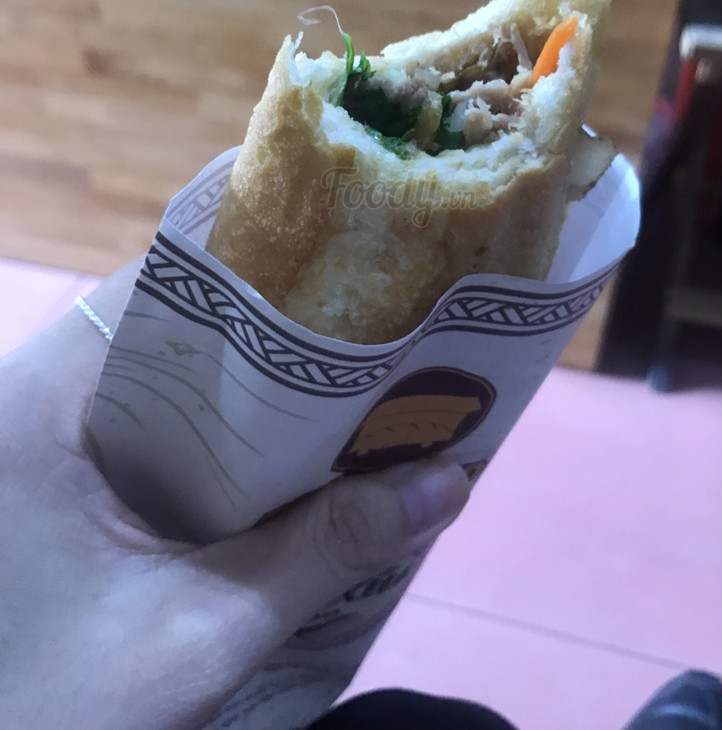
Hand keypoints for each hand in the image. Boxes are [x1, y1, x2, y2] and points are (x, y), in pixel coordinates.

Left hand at [0, 262, 468, 729]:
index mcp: (41, 400)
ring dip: (261, 390)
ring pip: (174, 380)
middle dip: (283, 333)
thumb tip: (450, 479)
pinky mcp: (62, 483)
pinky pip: (158, 430)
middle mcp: (37, 398)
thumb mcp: (197, 634)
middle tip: (384, 328)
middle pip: (179, 328)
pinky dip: (229, 436)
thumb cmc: (55, 711)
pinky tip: (298, 455)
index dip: (270, 267)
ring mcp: (44, 441)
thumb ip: (323, 552)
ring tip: (362, 381)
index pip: (168, 283)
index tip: (362, 272)